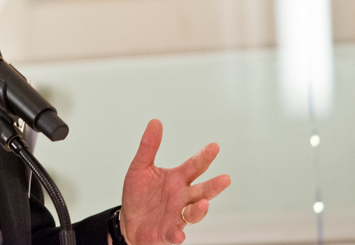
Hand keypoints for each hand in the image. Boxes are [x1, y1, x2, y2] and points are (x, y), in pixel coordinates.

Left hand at [120, 119, 230, 244]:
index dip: (204, 157)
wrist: (129, 221)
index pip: (194, 166)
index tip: (214, 146)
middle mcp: (182, 197)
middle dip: (214, 186)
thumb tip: (155, 121)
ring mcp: (177, 216)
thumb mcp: (140, 167)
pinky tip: (179, 235)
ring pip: (194, 214)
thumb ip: (149, 146)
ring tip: (203, 204)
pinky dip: (177, 235)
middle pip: (202, 191)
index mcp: (177, 179)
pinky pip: (175, 234)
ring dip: (200, 210)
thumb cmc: (139, 194)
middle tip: (225, 179)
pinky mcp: (168, 233)